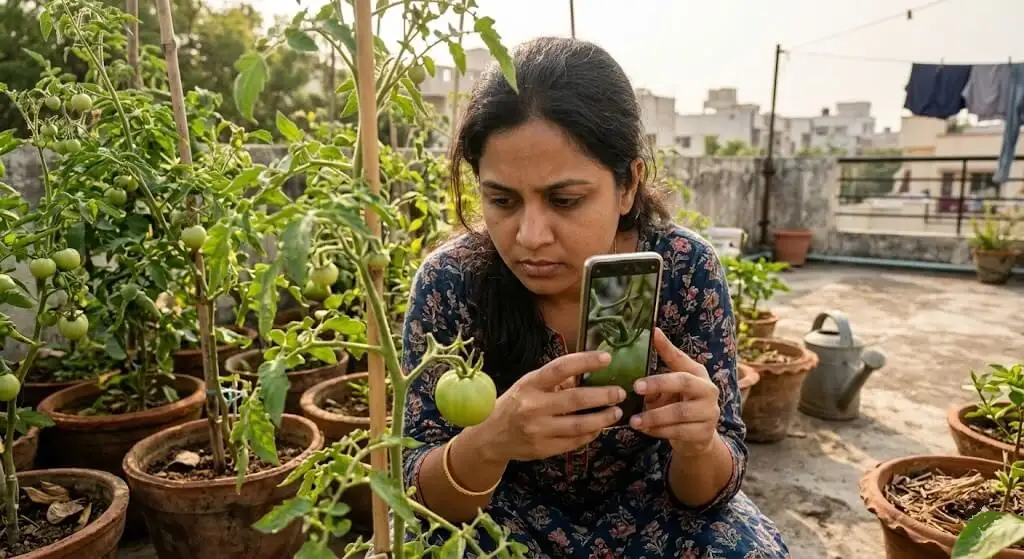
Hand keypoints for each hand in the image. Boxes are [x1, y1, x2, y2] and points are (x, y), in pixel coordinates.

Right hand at [470, 351, 626, 462]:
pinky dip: (591, 433)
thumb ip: (553, 381)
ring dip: (603, 418)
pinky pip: (574, 441)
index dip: (585, 361)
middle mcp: (533, 406)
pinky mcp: (543, 449)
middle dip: (603, 395)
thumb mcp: (527, 385)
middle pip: (575, 399)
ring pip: (579, 425)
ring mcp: (538, 430)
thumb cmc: (514, 404)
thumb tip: (586, 374)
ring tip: (617, 412)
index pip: (560, 368)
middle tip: (620, 392)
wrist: (489, 436)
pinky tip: (599, 427)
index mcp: (529, 384)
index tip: (607, 358)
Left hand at [629, 328, 721, 456]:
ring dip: (654, 416)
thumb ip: (657, 381)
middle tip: (635, 387)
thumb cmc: (679, 406)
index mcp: (697, 374)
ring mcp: (709, 412)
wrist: (697, 437)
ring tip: (634, 420)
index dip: (667, 347)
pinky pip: (679, 432)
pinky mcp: (705, 433)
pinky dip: (659, 431)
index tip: (653, 334)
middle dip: (658, 383)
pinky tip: (645, 430)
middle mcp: (707, 389)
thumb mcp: (669, 390)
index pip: (681, 358)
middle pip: (683, 382)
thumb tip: (636, 375)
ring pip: (680, 412)